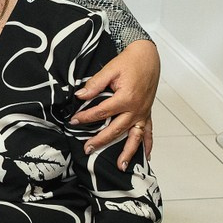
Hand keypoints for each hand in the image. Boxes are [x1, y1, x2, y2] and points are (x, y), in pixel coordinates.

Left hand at [75, 37, 159, 165]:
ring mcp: (143, 113)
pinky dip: (147, 145)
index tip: (74, 121)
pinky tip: (145, 157)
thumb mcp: (110, 69)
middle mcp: (136, 109)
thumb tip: (80, 96)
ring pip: (134, 137)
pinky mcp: (147, 113)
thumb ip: (95, 84)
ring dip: (128, 152)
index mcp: (126, 98)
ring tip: (120, 166)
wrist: (148, 56)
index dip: (86, 117)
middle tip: (88, 149)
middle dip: (101, 141)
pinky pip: (148, 132)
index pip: (101, 112)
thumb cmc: (131, 61)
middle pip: (116, 129)